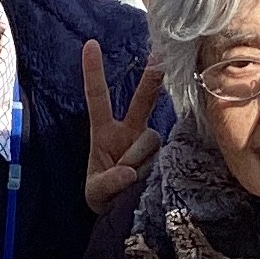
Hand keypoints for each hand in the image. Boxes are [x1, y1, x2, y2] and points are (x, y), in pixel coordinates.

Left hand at [81, 39, 167, 212]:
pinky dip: (154, 172)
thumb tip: (129, 172)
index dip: (94, 73)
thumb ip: (107, 183)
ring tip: (131, 184)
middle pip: (143, 99)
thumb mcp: (96, 192)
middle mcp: (131, 131)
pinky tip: (150, 183)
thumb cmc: (104, 197)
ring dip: (138, 162)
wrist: (125, 214)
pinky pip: (164, 158)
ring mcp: (150, 143)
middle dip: (151, 78)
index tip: (91, 44)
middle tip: (158, 56)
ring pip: (150, 141)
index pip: (98, 98)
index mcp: (105, 132)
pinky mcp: (168, 156)